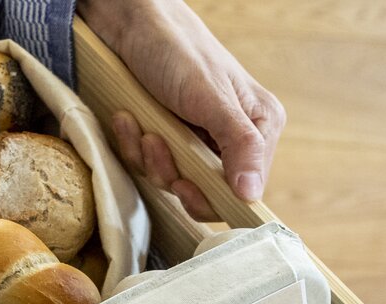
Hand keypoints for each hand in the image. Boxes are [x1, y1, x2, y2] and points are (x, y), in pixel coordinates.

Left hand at [80, 0, 285, 220]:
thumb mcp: (211, 99)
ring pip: (170, 178)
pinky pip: (147, 163)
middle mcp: (230, 138)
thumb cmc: (178, 52)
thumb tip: (252, 194)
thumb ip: (238, 145)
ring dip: (147, 157)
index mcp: (258, 127)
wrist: (133, 25)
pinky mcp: (166, 138)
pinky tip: (127, 119)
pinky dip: (133, 145)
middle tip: (155, 144)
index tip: (183, 184)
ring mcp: (195, 139)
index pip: (243, 190)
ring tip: (141, 125)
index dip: (210, 197)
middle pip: (203, 192)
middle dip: (171, 173)